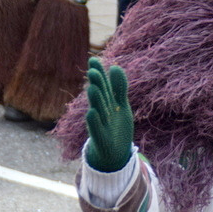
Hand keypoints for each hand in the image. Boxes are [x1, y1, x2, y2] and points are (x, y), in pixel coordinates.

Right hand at [84, 58, 134, 172]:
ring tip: (92, 88)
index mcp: (107, 102)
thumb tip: (115, 66)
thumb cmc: (116, 126)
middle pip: (100, 96)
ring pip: (98, 110)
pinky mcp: (101, 138)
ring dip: (95, 100)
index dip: (99, 73)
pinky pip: (96, 129)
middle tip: (93, 71)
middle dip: (97, 84)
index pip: (103, 85)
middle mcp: (101, 111)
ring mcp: (101, 124)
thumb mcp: (121, 106)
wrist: (115, 153)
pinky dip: (94, 122)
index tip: (94, 59)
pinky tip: (91, 113)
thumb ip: (119, 88)